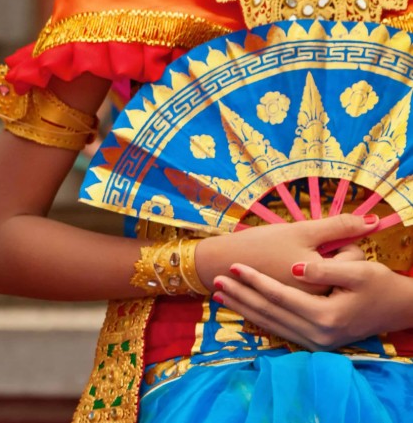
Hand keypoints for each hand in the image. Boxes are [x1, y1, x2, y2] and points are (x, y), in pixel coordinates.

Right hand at [195, 214, 380, 294]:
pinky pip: (310, 291)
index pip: (354, 261)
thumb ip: (339, 226)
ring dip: (318, 267)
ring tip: (296, 257)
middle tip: (307, 247)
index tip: (321, 240)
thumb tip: (375, 221)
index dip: (342, 245)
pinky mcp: (291, 305)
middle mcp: (317, 301)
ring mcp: (303, 305)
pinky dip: (306, 279)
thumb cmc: (259, 246)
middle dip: (332, 257)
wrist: (218, 264)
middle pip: (342, 272)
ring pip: (328, 281)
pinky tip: (291, 270)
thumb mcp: (301, 231)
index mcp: (323, 284)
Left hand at [211, 248, 412, 350]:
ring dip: (243, 308)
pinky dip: (258, 318)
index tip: (233, 266)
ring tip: (220, 294)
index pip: (279, 296)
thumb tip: (294, 267)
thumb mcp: (358, 270)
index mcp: (326, 316)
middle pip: (269, 312)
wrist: (397, 308)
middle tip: (216, 280)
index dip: (254, 280)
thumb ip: (324, 269)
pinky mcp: (314, 344)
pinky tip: (242, 308)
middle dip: (241, 295)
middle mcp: (318, 335)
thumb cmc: (379, 284)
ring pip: (270, 323)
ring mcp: (316, 343)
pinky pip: (279, 330)